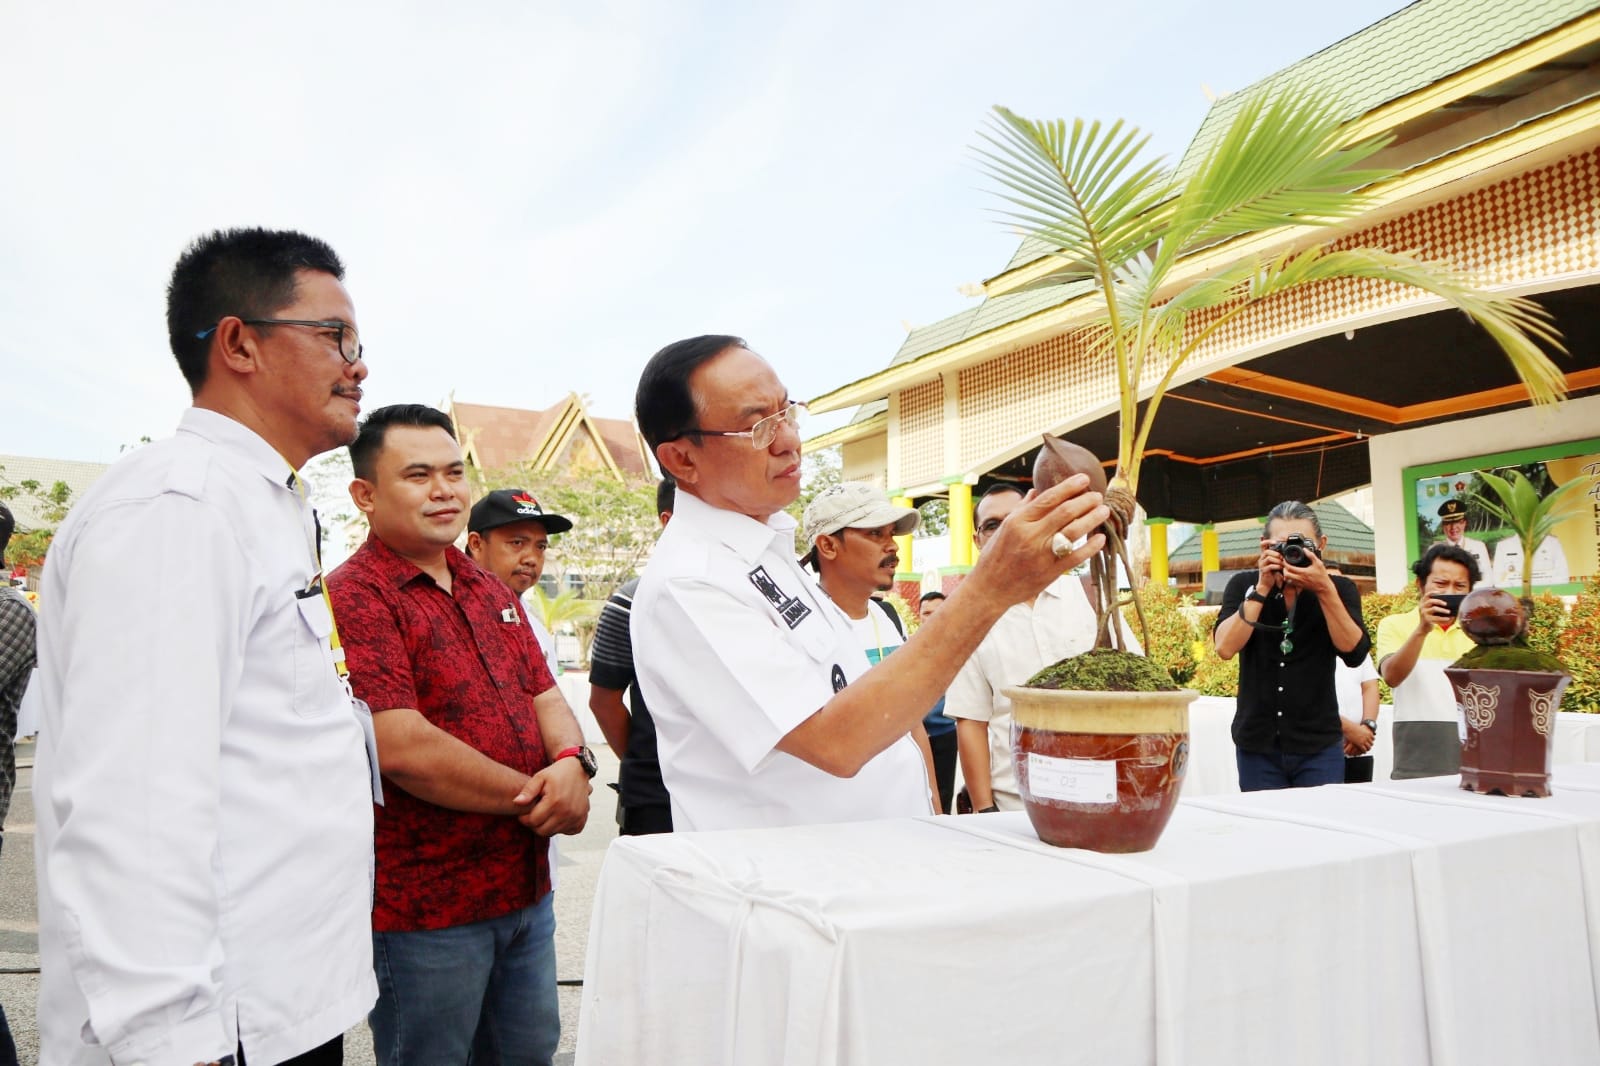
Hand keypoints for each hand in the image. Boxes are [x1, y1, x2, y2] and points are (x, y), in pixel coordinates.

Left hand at [513, 758, 591, 835]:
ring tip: (545, 813)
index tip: (523, 812)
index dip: (524, 819)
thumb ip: (527, 791)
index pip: (533, 821)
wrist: (579, 769)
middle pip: (542, 831)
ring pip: (554, 833)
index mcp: (554, 801)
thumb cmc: (556, 773)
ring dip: (547, 826)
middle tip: (533, 814)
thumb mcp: (540, 777)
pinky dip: (561, 828)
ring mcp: (576, 817)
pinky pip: (568, 832)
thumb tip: (516, 802)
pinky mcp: (581, 819)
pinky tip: (558, 817)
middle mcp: (566, 811)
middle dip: (534, 825)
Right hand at [968, 474, 1106, 608]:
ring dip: (1092, 519)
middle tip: (1097, 496)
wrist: (990, 588)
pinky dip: (1091, 546)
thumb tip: (1035, 491)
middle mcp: (1030, 535)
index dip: (1069, 487)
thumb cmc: (995, 556)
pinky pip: (1076, 556)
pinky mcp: (1050, 572)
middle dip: (1085, 501)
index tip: (1084, 479)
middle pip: (1065, 512)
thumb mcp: (1004, 528)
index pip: (1048, 498)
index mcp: (1017, 522)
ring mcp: (1041, 554)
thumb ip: (1022, 509)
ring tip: (1103, 511)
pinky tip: (1100, 538)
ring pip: (1073, 531)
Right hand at [1256, 541, 1284, 592]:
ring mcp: (1262, 565)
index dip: (1267, 541)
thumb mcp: (1275, 563)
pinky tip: (1281, 568)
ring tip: (1282, 563)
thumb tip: (1286, 550)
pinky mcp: (1263, 571)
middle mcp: (1262, 559)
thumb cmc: (1273, 573)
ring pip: (1268, 558)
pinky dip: (1277, 566)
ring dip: (1277, 560)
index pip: (1262, 545)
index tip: (1275, 541)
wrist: (1267, 584)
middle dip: (1276, 553)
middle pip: (1267, 551)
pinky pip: (1270, 566)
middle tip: (1282, 557)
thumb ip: (1278, 557)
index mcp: (1264, 555)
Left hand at [1281, 545, 1332, 593]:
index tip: (1285, 559)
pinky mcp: (1299, 586)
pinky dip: (1289, 578)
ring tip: (1288, 569)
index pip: (1289, 567)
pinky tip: (1292, 574)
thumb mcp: (1318, 564)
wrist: (1324, 587)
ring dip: (1285, 573)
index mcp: (1302, 572)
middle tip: (1285, 564)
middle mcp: (1299, 578)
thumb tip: (1305, 549)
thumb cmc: (1322, 576)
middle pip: (1286, 574)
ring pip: (1287, 579)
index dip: (1285, 563)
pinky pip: (1290, 582)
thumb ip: (1311, 556)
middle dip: (1284, 568)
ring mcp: (1299, 583)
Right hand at [1340, 717, 1374, 753]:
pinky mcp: (1360, 744)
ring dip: (1367, 749)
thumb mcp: (1360, 728)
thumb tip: (1361, 728)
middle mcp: (1367, 737)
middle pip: (1371, 743)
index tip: (1369, 742)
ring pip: (1369, 747)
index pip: (1373, 738)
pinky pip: (1364, 749)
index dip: (1371, 740)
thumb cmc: (1353, 726)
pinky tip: (1363, 751)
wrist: (1349, 727)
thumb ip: (1362, 729)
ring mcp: (1364, 741)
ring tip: (1365, 750)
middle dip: (1369, 745)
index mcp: (1368, 733)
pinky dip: (1364, 751)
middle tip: (1367, 746)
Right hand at [1419, 593, 1452, 631]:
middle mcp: (1422, 607)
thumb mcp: (1431, 611)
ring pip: (1434, 609)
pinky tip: (1448, 618)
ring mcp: (1424, 613)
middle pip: (1431, 601)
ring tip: (1449, 612)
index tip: (1439, 592)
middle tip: (1446, 604)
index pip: (1426, 595)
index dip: (1432, 592)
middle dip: (1439, 601)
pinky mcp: (1426, 619)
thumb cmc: (1430, 617)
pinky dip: (1443, 618)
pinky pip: (1436, 618)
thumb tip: (1448, 604)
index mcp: (1423, 603)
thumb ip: (1436, 606)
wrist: (1424, 628)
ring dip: (1443, 610)